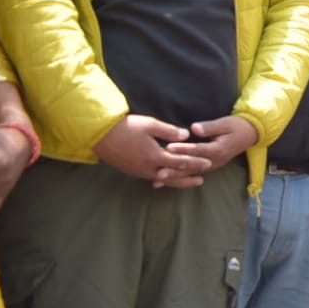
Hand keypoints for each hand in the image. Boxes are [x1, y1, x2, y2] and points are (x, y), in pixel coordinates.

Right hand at [94, 114, 209, 186]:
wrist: (100, 135)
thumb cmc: (127, 127)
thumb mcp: (150, 125)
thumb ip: (169, 132)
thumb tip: (186, 136)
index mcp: (155, 156)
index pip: (180, 162)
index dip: (195, 163)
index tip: (208, 164)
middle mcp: (148, 168)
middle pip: (173, 176)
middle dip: (188, 177)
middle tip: (202, 180)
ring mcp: (139, 171)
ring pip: (162, 179)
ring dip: (176, 181)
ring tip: (188, 182)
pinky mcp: (132, 171)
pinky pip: (151, 178)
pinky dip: (163, 180)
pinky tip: (166, 179)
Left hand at [161, 116, 257, 185]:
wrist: (250, 134)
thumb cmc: (237, 126)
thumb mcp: (225, 123)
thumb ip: (210, 127)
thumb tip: (194, 128)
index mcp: (219, 149)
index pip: (198, 150)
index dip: (183, 150)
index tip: (168, 148)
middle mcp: (214, 161)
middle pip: (191, 167)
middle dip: (174, 171)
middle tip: (158, 173)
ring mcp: (212, 165)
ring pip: (190, 173)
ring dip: (174, 177)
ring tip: (157, 181)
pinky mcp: (209, 166)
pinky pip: (193, 173)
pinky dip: (180, 177)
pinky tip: (167, 181)